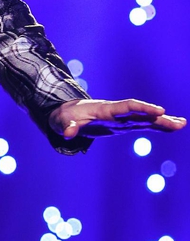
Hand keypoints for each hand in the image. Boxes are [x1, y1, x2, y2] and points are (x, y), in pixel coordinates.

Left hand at [49, 98, 186, 139]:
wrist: (69, 113)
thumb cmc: (66, 117)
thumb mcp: (62, 122)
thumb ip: (67, 127)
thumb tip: (68, 133)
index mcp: (106, 110)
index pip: (128, 107)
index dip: (143, 108)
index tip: (159, 111)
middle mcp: (118, 113)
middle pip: (141, 114)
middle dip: (158, 117)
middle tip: (177, 121)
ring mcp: (122, 119)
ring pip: (146, 119)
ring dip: (163, 122)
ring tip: (182, 124)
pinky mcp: (124, 125)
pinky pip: (143, 125)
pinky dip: (157, 126)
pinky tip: (172, 127)